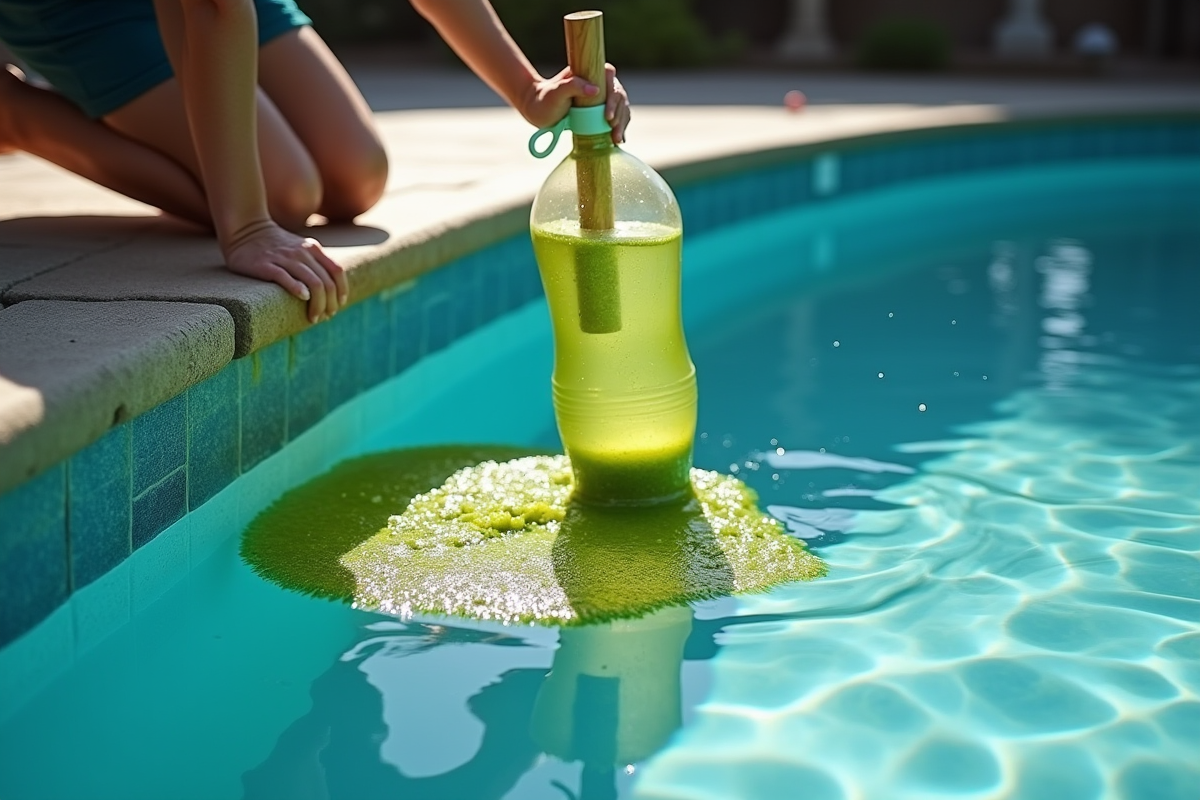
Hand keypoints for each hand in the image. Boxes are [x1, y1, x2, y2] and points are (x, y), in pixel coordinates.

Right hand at [222, 220, 347, 323]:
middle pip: (326, 283)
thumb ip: (314, 262)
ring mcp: (284, 258)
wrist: (244, 228)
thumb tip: (329, 290)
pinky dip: (297, 288)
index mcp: (312, 248)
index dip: (341, 291)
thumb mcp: (299, 248)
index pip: (337, 272)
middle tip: (325, 317)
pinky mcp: (266, 265)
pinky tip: (302, 298)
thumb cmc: (273, 245)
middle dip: (329, 304)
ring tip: (314, 318)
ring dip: (317, 304)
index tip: (338, 305)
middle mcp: (302, 252)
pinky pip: (285, 277)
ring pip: (312, 283)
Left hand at [525, 63, 630, 144]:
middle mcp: (599, 83)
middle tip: (613, 129)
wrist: (537, 111)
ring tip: (617, 139)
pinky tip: (619, 138)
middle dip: (620, 113)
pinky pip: (615, 118)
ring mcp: (601, 99)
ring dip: (622, 123)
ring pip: (620, 108)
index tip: (607, 116)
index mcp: (591, 73)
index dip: (613, 96)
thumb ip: (573, 86)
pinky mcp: (600, 112)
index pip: (610, 78)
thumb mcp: (556, 92)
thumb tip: (595, 89)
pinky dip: (619, 127)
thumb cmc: (545, 99)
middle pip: (619, 95)